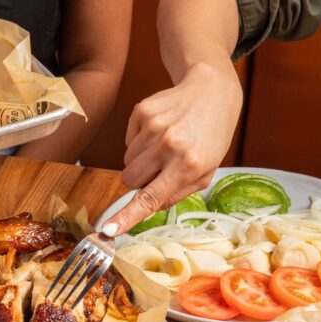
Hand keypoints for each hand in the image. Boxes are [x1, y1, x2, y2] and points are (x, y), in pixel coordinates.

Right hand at [101, 62, 242, 235]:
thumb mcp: (205, 173)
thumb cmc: (210, 138)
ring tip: (165, 146)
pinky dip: (141, 141)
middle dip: (139, 181)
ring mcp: (154, 126)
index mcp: (188, 165)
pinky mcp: (142, 111)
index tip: (108, 229)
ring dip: (142, 160)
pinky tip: (161, 131)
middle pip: (129, 180)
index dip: (127, 216)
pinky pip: (128, 141)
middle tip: (160, 169)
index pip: (151, 197)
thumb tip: (144, 210)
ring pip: (127, 162)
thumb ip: (175, 194)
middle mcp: (170, 145)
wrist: (212, 92)